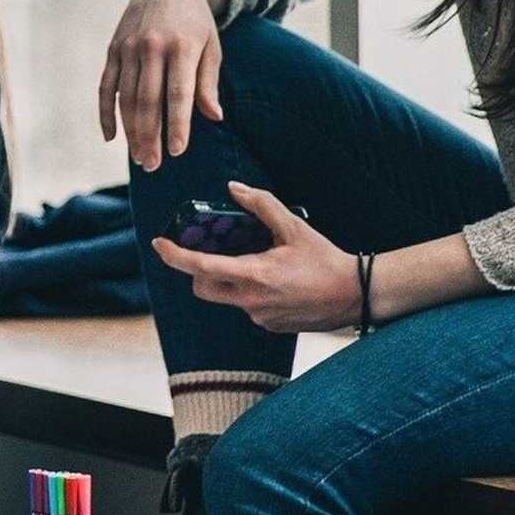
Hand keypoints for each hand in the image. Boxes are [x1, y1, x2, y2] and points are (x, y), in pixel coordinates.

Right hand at [100, 0, 224, 170]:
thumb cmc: (195, 21)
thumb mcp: (211, 46)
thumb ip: (208, 82)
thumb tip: (214, 116)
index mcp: (182, 46)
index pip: (178, 93)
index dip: (177, 124)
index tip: (177, 151)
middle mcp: (152, 47)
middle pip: (149, 101)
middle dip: (150, 136)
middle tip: (152, 165)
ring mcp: (129, 48)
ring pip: (127, 98)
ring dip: (131, 132)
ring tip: (138, 157)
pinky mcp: (113, 50)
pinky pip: (106, 87)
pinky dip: (106, 114)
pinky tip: (111, 137)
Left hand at [148, 182, 357, 331]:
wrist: (355, 295)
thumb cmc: (325, 260)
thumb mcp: (294, 227)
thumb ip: (261, 205)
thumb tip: (234, 189)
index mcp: (253, 275)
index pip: (200, 268)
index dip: (174, 256)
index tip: (159, 244)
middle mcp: (250, 301)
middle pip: (203, 288)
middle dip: (199, 271)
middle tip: (210, 252)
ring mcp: (258, 316)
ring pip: (226, 297)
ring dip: (229, 280)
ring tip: (257, 262)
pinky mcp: (269, 325)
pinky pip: (247, 307)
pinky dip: (250, 291)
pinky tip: (276, 281)